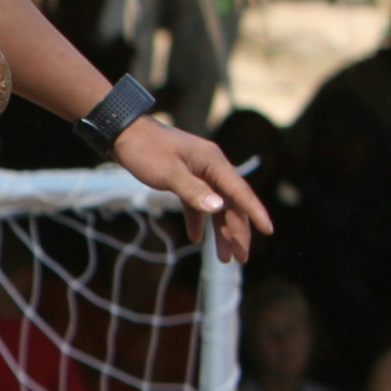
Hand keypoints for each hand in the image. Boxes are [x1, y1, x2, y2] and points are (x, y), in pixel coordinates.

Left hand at [109, 119, 271, 261]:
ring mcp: (199, 172)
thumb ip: (192, 191)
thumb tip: (218, 208)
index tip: (268, 230)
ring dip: (220, 231)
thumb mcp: (168, 172)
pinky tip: (195, 238)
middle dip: (237, 232)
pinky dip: (197, 220)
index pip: (240, 191)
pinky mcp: (185, 177)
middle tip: (241, 259)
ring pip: (216, 206)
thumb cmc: (145, 150)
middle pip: (231, 204)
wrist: (123, 132)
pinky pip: (197, 202)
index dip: (255, 212)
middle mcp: (211, 167)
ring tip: (224, 258)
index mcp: (213, 163)